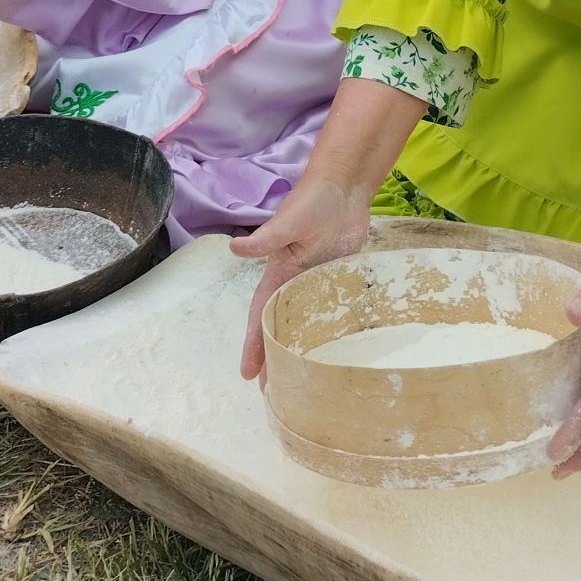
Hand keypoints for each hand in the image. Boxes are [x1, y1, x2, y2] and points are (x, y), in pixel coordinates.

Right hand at [229, 177, 372, 379]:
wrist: (345, 187)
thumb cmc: (312, 201)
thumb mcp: (287, 222)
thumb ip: (266, 238)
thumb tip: (235, 250)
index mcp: (278, 273)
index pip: (261, 316)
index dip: (253, 345)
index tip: (247, 374)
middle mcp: (296, 283)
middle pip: (282, 327)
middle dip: (275, 358)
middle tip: (274, 393)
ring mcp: (319, 283)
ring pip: (307, 325)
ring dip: (302, 350)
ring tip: (302, 381)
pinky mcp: (341, 280)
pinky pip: (333, 313)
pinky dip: (330, 333)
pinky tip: (335, 352)